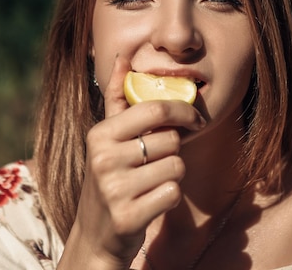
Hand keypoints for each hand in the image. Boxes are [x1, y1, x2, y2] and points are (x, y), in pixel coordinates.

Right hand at [57, 57, 205, 268]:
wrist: (95, 235)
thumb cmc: (109, 178)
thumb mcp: (106, 138)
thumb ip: (118, 97)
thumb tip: (123, 56)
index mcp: (100, 134)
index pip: (154, 109)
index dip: (183, 111)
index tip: (196, 119)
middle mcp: (103, 159)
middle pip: (171, 140)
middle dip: (173, 150)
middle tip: (156, 161)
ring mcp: (114, 189)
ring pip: (176, 166)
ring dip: (172, 175)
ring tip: (149, 182)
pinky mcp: (128, 216)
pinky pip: (173, 192)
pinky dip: (169, 197)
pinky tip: (150, 202)